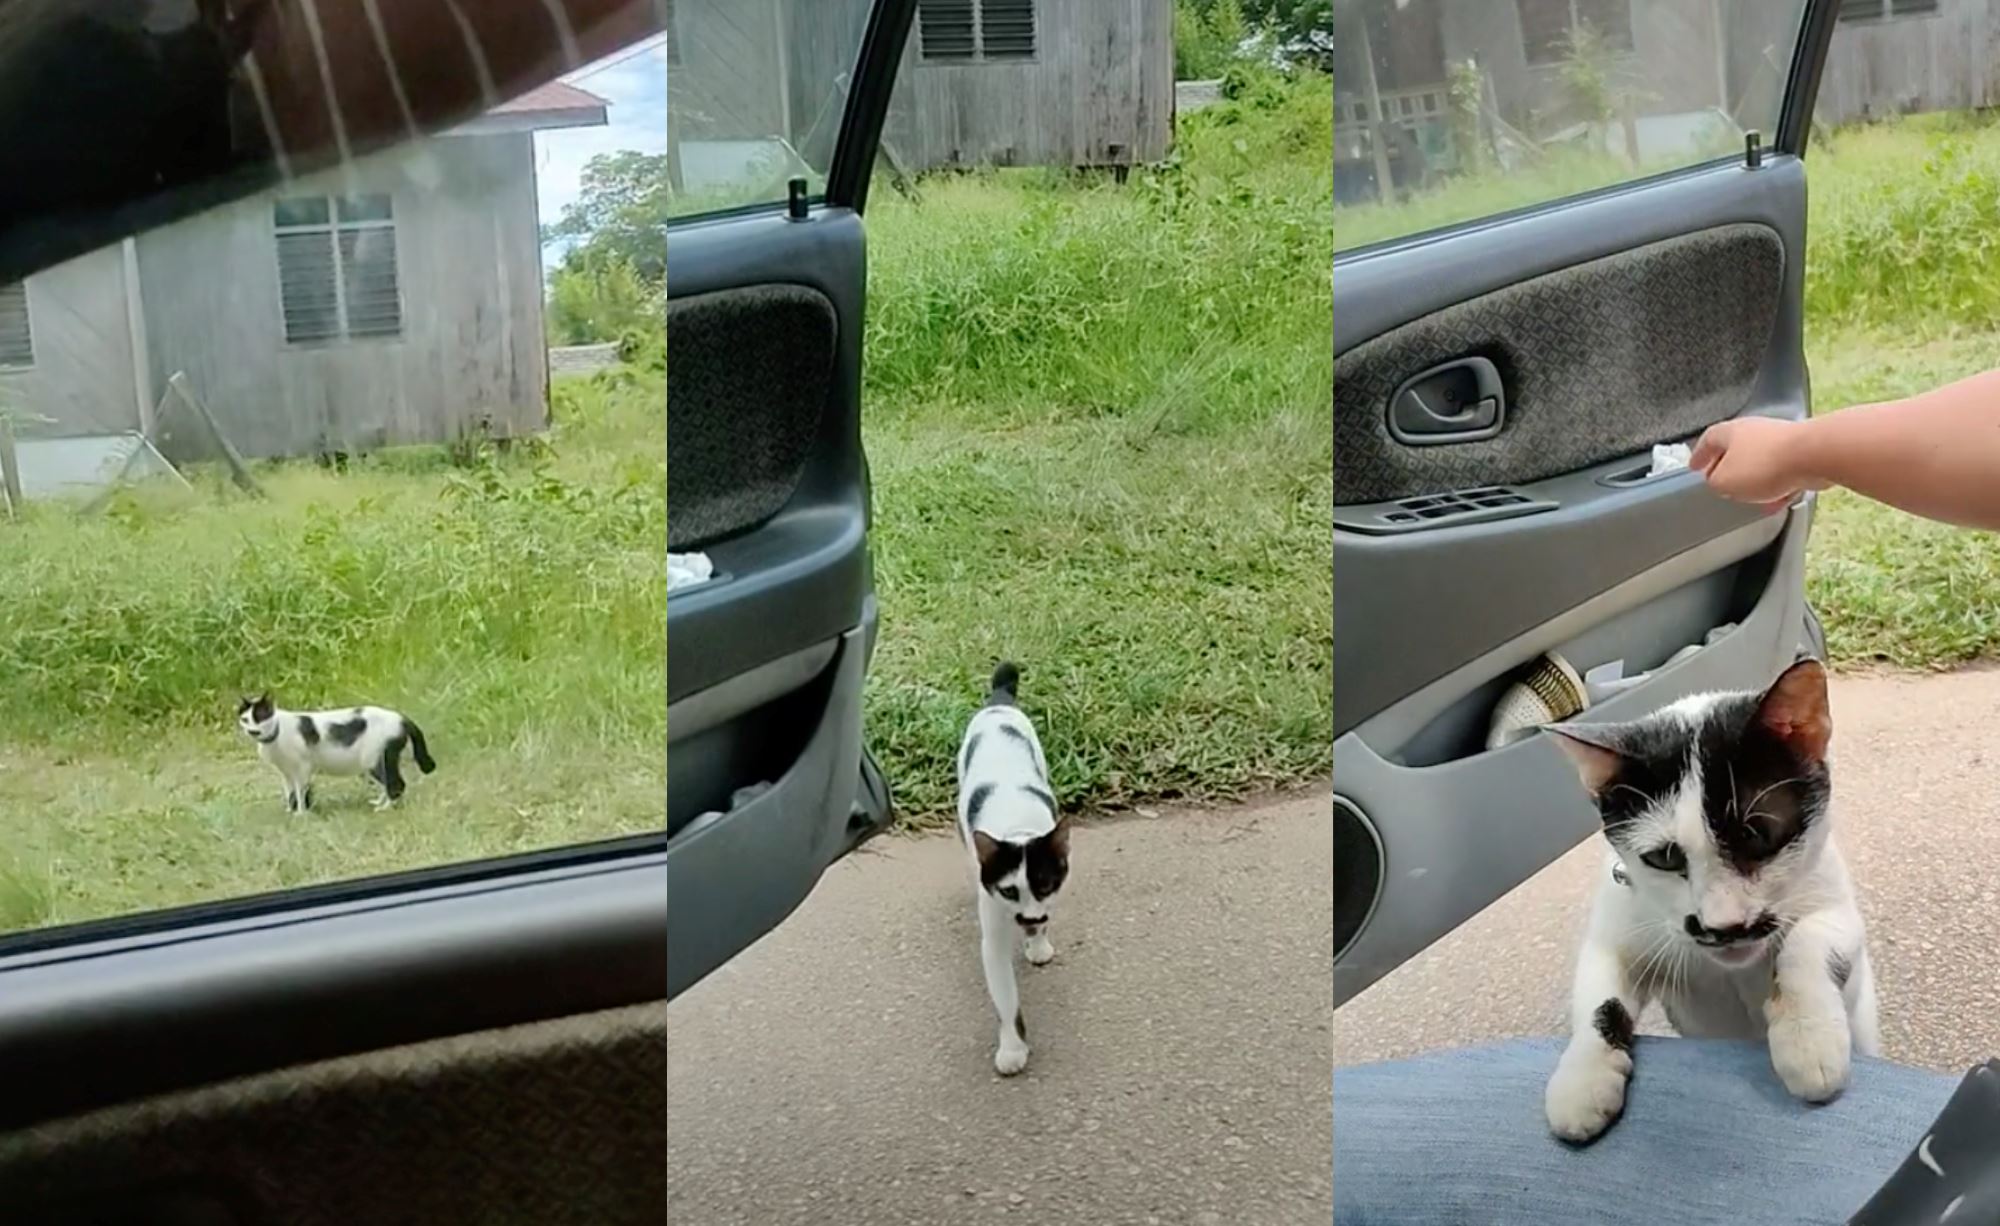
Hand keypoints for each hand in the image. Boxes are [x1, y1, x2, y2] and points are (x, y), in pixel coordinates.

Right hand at [1690, 418, 1823, 511]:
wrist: (1815, 455)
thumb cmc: (1765, 464)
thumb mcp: (1724, 482)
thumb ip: (1715, 484)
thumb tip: (1718, 484)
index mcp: (1730, 432)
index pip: (1708, 440)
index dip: (1700, 455)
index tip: (1695, 466)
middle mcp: (1755, 430)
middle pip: (1736, 449)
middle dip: (1730, 469)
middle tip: (1724, 484)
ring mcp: (1781, 439)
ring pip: (1761, 461)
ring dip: (1756, 480)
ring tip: (1753, 498)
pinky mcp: (1804, 451)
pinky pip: (1784, 470)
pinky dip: (1778, 485)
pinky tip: (1779, 500)